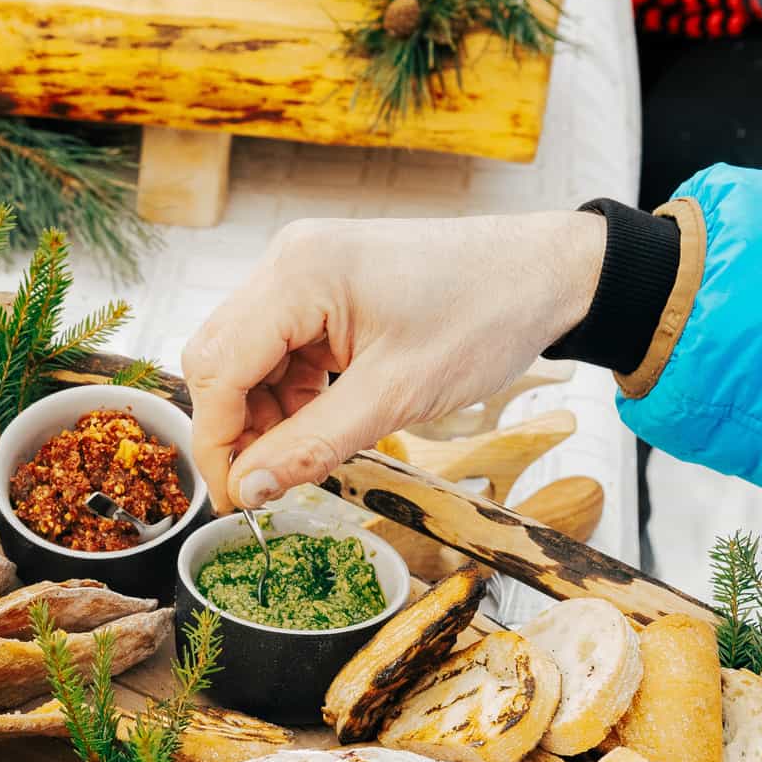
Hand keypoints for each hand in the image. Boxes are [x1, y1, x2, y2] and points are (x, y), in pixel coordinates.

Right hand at [181, 210, 605, 510]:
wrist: (543, 274)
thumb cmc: (484, 316)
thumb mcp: (396, 395)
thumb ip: (313, 445)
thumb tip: (249, 490)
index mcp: (298, 273)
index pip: (218, 367)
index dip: (217, 442)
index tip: (235, 499)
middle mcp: (287, 262)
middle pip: (218, 358)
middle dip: (235, 428)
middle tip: (264, 486)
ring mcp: (302, 271)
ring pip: (244, 358)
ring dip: (262, 414)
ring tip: (302, 456)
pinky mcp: (321, 288)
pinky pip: (278, 349)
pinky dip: (287, 394)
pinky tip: (318, 424)